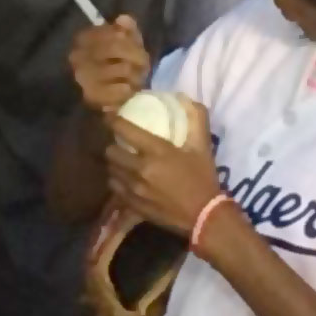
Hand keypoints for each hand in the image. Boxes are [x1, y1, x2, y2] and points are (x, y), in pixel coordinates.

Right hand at [69, 16, 149, 116]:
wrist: (93, 104)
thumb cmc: (113, 68)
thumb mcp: (123, 45)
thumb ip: (127, 30)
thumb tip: (123, 19)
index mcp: (84, 39)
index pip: (115, 33)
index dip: (132, 41)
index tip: (137, 48)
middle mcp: (79, 55)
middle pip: (118, 46)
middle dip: (137, 56)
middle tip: (143, 66)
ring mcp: (84, 76)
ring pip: (123, 67)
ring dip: (135, 75)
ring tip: (134, 79)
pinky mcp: (92, 96)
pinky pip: (122, 89)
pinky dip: (128, 90)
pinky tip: (126, 91)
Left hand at [105, 99, 221, 239]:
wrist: (205, 217)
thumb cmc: (204, 179)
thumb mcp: (203, 147)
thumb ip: (196, 119)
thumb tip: (183, 98)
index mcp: (157, 151)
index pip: (124, 129)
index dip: (113, 120)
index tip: (110, 116)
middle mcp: (141, 169)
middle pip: (111, 152)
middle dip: (112, 145)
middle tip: (118, 143)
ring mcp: (134, 189)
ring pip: (111, 171)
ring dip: (114, 164)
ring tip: (120, 161)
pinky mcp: (133, 206)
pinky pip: (116, 189)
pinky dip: (118, 182)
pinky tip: (124, 180)